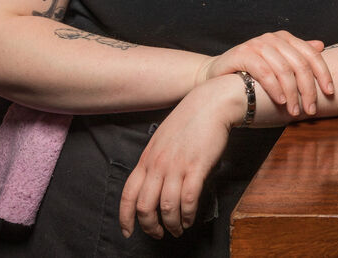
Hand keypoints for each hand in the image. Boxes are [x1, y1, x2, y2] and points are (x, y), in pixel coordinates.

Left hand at [118, 77, 235, 238]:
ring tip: (177, 229)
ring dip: (171, 224)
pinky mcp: (197, 167)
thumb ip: (154, 161)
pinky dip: (187, 214)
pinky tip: (189, 218)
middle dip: (150, 227)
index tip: (128, 231)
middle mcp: (158, 165)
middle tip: (159, 234)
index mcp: (146, 159)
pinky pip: (188, 199)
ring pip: (166, 207)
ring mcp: (177, 166)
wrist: (211, 104)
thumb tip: (153, 184)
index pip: (128, 195)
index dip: (126, 218)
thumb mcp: (161, 140)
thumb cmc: (189, 121)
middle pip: (145, 207)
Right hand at [196, 30, 333, 116]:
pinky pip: (264, 72)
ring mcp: (257, 44)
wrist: (217, 73)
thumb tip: (321, 45)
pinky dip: (274, 88)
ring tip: (295, 111)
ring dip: (292, 94)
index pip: (311, 55)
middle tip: (311, 110)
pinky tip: (280, 102)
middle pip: (299, 64)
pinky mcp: (242, 53)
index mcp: (285, 38)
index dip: (323, 73)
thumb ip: (297, 54)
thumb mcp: (277, 63)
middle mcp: (273, 38)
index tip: (330, 92)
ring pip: (283, 70)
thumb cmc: (252, 72)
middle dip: (308, 89)